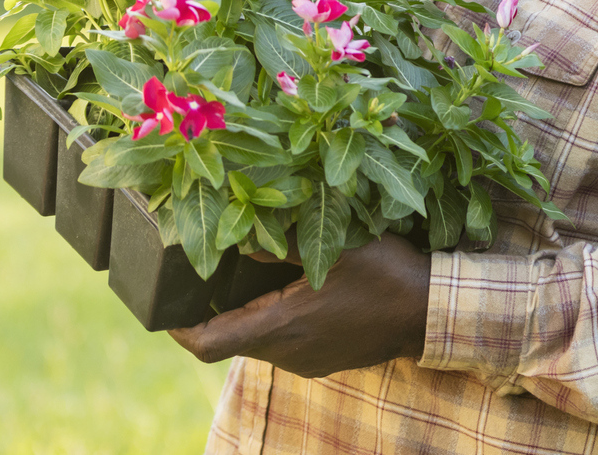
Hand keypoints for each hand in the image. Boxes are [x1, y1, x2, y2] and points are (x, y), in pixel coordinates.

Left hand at [168, 234, 432, 378]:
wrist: (431, 312)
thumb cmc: (387, 274)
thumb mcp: (336, 245)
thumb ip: (281, 242)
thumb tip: (238, 236)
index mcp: (282, 327)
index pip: (207, 344)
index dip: (178, 330)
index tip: (166, 309)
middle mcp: (288, 353)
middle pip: (229, 343)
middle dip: (214, 313)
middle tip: (206, 276)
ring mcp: (306, 362)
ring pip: (257, 344)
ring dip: (248, 315)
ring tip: (249, 276)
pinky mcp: (323, 361)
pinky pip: (283, 345)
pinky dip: (274, 321)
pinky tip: (290, 290)